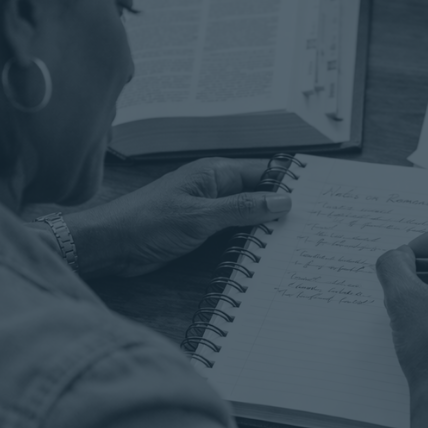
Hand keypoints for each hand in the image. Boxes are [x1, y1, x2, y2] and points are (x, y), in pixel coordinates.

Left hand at [57, 158, 291, 277]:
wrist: (110, 245)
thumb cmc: (146, 222)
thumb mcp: (200, 217)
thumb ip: (242, 209)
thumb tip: (283, 200)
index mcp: (215, 173)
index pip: (263, 173)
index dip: (289, 183)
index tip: (317, 196)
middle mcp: (214, 188)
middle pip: (258, 195)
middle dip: (281, 208)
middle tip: (314, 225)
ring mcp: (207, 209)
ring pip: (247, 216)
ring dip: (265, 228)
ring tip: (296, 242)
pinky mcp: (200, 231)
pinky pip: (233, 233)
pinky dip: (248, 241)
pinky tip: (265, 254)